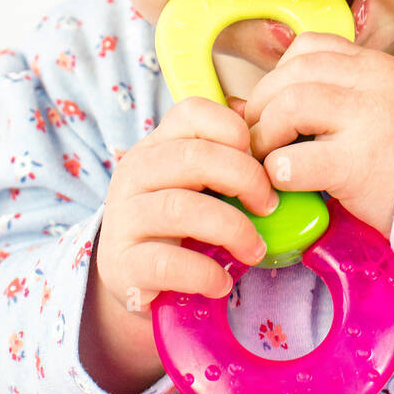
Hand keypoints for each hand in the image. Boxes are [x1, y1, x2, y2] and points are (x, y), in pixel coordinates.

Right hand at [97, 98, 278, 313]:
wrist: (133, 278)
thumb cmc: (178, 224)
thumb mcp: (198, 183)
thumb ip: (227, 154)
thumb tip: (267, 127)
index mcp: (157, 145)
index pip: (192, 112)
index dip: (233, 129)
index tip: (262, 160)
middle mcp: (135, 174)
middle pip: (193, 156)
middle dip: (245, 179)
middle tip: (269, 207)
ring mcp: (124, 219)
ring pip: (181, 208)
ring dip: (232, 229)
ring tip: (255, 250)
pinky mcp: (123, 266)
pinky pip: (168, 263)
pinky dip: (205, 273)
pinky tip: (222, 282)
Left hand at [230, 33, 393, 238]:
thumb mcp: (367, 112)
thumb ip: (317, 98)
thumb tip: (239, 105)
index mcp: (376, 66)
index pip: (310, 46)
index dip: (279, 74)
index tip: (277, 104)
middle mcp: (375, 84)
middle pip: (292, 73)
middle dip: (262, 105)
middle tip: (260, 136)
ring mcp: (369, 121)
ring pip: (290, 106)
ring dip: (266, 135)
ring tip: (270, 157)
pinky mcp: (358, 165)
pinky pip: (294, 160)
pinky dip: (278, 171)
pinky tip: (287, 182)